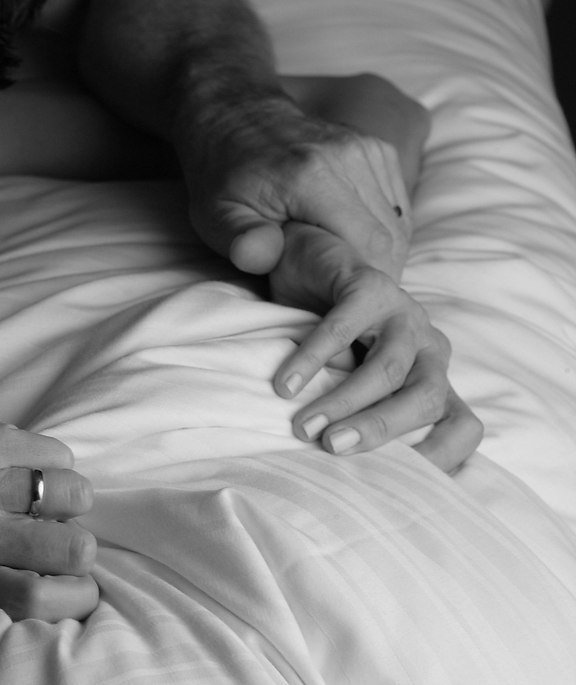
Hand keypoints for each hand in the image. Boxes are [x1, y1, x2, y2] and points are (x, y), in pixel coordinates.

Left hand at [0, 396, 97, 621]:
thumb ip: (3, 579)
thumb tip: (79, 584)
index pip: (37, 602)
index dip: (76, 596)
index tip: (81, 583)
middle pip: (71, 550)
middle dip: (79, 539)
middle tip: (59, 529)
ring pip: (74, 495)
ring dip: (69, 494)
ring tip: (42, 491)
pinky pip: (58, 456)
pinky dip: (51, 459)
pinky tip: (23, 461)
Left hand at [184, 75, 416, 278]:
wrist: (235, 116)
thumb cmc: (222, 173)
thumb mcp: (214, 213)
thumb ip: (240, 239)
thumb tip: (262, 257)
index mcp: (311, 175)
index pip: (367, 244)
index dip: (361, 282)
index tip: (339, 302)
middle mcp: (350, 157)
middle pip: (390, 237)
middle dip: (373, 274)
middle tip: (342, 294)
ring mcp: (368, 149)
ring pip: (399, 222)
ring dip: (381, 254)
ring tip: (345, 269)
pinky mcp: (378, 149)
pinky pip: (397, 204)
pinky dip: (384, 231)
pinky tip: (352, 243)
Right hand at [270, 223, 481, 471]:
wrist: (320, 262)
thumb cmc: (336, 341)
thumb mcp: (355, 382)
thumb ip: (360, 417)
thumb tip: (338, 474)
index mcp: (434, 378)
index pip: (463, 426)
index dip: (444, 458)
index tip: (400, 488)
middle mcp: (430, 349)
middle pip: (426, 399)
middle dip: (380, 429)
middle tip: (333, 450)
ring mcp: (405, 314)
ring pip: (390, 366)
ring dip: (345, 400)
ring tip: (304, 425)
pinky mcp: (370, 286)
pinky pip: (343, 327)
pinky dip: (312, 359)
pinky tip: (286, 384)